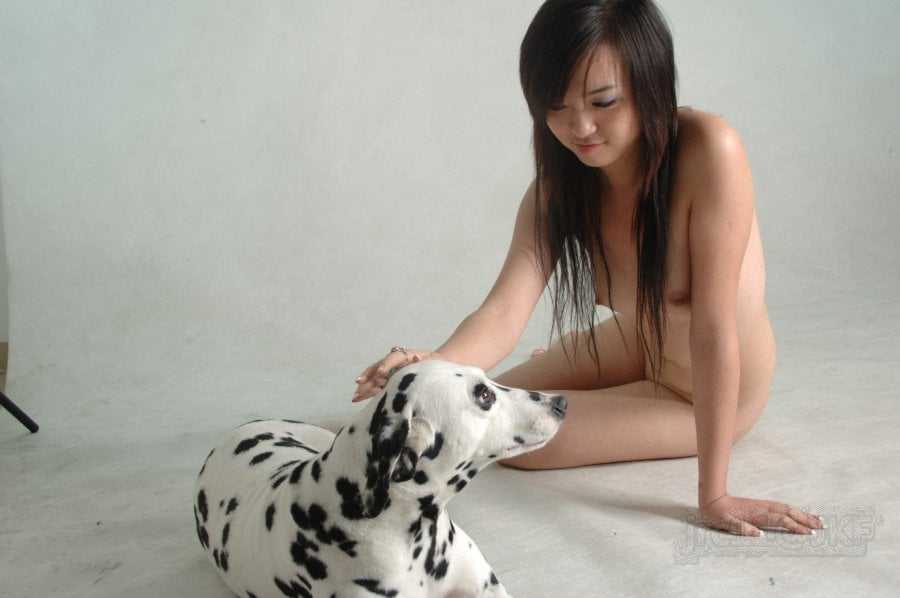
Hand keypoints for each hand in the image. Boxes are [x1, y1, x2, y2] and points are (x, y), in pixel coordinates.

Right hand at [352, 349, 442, 401]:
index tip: (381, 372)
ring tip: (356, 396)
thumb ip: (420, 360)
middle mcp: (393, 364)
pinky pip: (376, 386)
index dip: (386, 364)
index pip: (392, 359)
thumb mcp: (430, 360)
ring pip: (374, 378)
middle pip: (378, 369)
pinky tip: (358, 398)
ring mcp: (390, 372)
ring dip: (365, 386)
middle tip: (359, 384)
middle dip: (368, 378)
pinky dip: (368, 392)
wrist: (436, 364)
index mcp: (403, 356)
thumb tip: (416, 358)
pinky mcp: (389, 381)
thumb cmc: (432, 362)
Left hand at [699, 494, 824, 536]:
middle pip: (789, 513)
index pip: (781, 521)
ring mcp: (763, 506)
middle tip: (823, 526)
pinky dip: (794, 511)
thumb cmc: (718, 514)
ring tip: (819, 519)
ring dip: (804, 514)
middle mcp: (763, 508)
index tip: (809, 533)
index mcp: (757, 514)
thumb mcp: (726, 523)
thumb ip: (741, 528)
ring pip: (788, 509)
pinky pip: (782, 509)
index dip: (795, 527)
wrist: (712, 499)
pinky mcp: (762, 506)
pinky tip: (800, 514)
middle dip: (806, 519)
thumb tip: (759, 535)